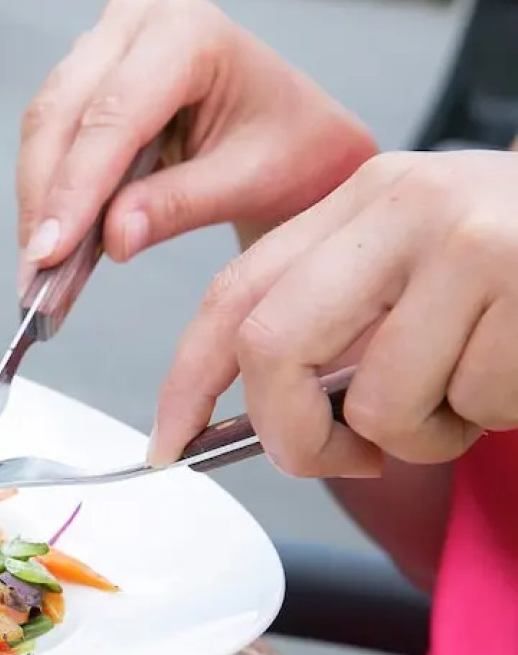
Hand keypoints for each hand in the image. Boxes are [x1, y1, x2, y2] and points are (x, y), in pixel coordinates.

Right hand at [16, 0, 375, 293]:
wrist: (298, 137)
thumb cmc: (292, 149)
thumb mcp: (250, 181)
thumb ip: (179, 205)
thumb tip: (111, 238)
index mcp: (189, 30)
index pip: (114, 115)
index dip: (76, 188)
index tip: (49, 253)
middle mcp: (138, 22)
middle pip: (63, 114)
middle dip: (45, 198)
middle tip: (35, 271)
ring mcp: (105, 44)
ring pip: (45, 125)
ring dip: (37, 199)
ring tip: (38, 268)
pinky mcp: (87, 77)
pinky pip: (49, 136)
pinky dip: (45, 192)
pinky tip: (49, 240)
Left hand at [149, 150, 517, 476]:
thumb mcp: (425, 272)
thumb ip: (341, 322)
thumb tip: (250, 418)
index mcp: (366, 197)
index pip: (235, 289)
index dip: (189, 377)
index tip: (169, 443)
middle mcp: (409, 206)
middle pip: (271, 344)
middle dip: (289, 431)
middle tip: (336, 456)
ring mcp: (473, 244)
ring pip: (384, 404)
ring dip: (422, 436)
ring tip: (473, 394)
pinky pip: (471, 410)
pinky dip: (490, 419)